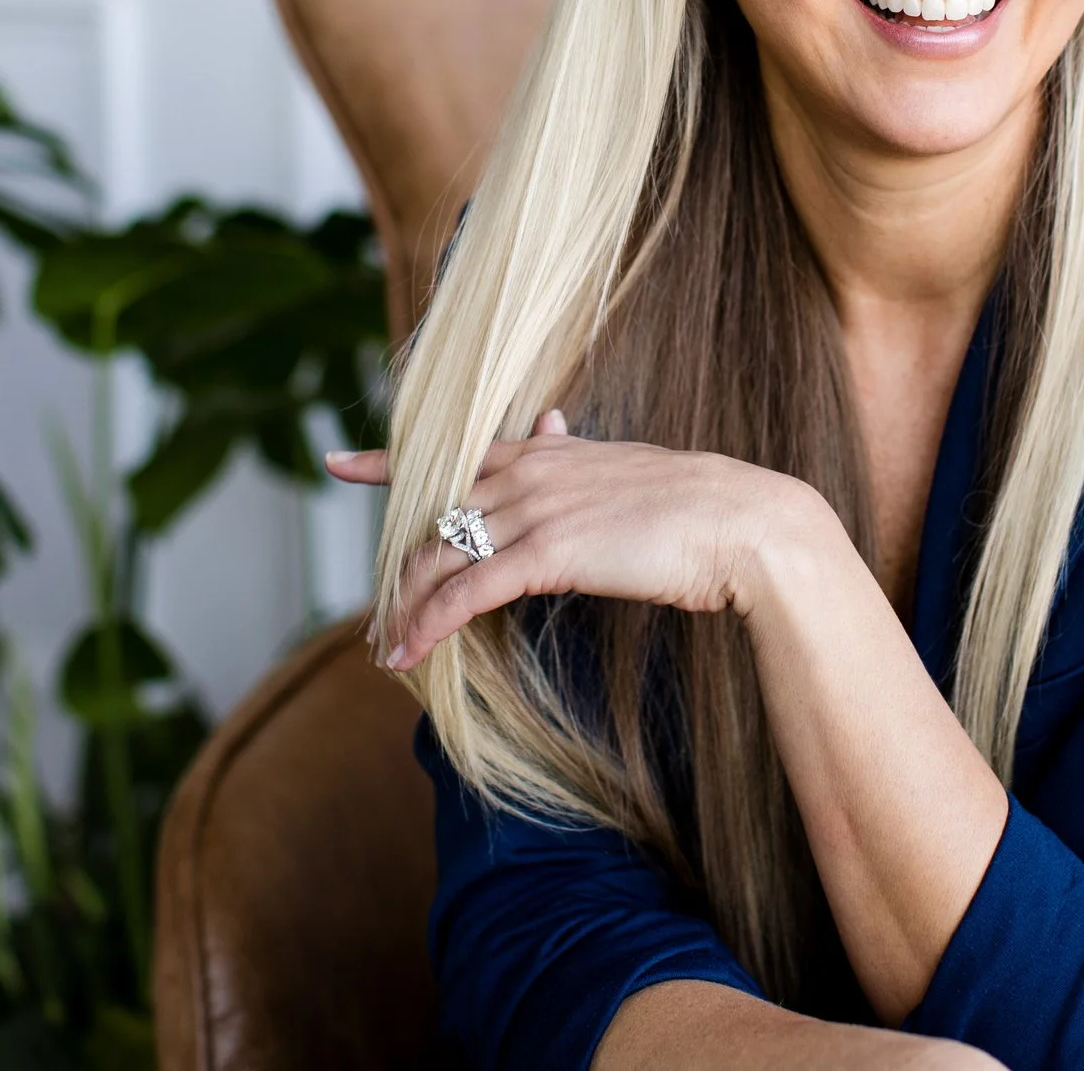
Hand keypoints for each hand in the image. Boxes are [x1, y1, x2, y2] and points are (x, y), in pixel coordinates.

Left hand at [326, 410, 832, 669]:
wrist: (742, 522)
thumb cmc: (696, 509)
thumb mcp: (623, 474)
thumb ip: (577, 461)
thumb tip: (551, 431)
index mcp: (546, 452)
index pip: (454, 455)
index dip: (388, 462)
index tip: (340, 463)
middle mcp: (530, 473)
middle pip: (435, 519)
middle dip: (396, 571)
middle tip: (376, 616)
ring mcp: (536, 509)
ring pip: (441, 557)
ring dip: (405, 608)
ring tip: (386, 649)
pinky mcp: (548, 552)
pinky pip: (468, 591)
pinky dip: (431, 623)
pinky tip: (411, 652)